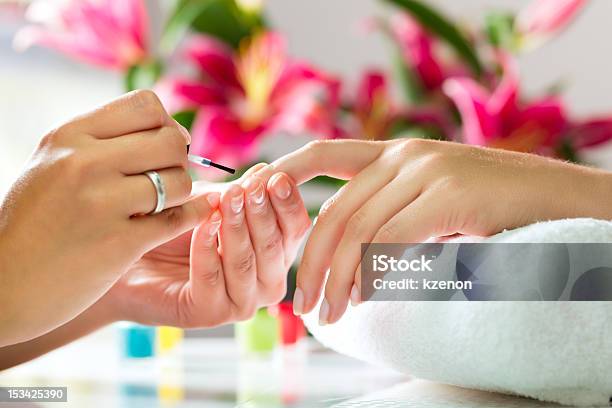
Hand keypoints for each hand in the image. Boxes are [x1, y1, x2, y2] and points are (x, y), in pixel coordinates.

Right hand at [0, 90, 212, 345]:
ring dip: (180, 194)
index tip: (162, 147)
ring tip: (162, 204)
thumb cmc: (35, 223)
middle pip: (171, 141)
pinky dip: (190, 216)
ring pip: (179, 181)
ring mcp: (102, 203)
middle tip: (168, 177)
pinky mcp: (120, 243)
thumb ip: (101, 142)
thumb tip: (168, 129)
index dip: (165, 124)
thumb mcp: (53, 164)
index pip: (145, 104)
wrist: (6, 284)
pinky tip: (184, 217)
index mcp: (69, 136)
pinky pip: (179, 218)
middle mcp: (85, 163)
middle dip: (179, 159)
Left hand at [106, 164, 310, 327]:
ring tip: (226, 200)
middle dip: (262, 213)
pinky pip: (213, 277)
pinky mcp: (210, 313)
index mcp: (276, 252)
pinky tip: (202, 224)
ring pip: (246, 263)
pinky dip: (207, 247)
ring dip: (236, 228)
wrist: (126, 253)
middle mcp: (266, 281)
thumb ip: (241, 193)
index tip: (276, 177)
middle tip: (250, 188)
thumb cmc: (174, 226)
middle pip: (275, 246)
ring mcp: (241, 301)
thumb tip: (268, 172)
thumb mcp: (212, 202)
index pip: (295, 227)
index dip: (288, 202)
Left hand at [260, 139, 611, 323]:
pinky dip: (372, 271)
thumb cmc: (491, 209)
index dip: (283, 173)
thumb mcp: (431, 203)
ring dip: (338, 278)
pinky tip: (364, 296)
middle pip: (335, 209)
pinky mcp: (449, 194)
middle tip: (303, 305)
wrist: (557, 199)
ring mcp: (427, 170)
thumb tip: (349, 261)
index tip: (252, 203)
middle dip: (311, 261)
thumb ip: (391, 216)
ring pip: (358, 228)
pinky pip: (393, 238)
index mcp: (394, 153)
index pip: (322, 154)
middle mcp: (404, 155)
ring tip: (330, 313)